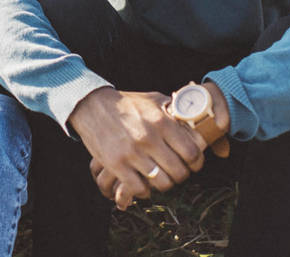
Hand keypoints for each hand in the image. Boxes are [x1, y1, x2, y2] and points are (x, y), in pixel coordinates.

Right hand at [67, 87, 206, 209]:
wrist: (93, 106)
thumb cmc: (127, 103)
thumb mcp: (153, 99)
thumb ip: (174, 108)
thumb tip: (193, 116)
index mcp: (161, 121)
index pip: (191, 152)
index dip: (196, 162)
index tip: (193, 164)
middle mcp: (149, 138)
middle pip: (179, 172)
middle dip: (181, 176)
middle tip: (177, 173)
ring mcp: (132, 153)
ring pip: (161, 183)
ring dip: (163, 184)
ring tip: (161, 179)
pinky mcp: (116, 164)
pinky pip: (138, 188)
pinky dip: (143, 191)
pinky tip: (143, 183)